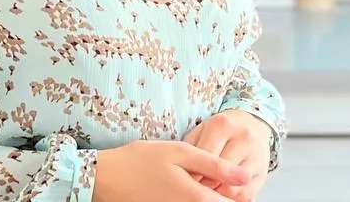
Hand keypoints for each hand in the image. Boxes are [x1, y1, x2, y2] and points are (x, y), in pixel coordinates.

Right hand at [92, 139, 250, 201]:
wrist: (104, 178)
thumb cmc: (139, 160)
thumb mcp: (179, 152)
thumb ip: (214, 164)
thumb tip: (245, 176)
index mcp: (196, 197)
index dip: (239, 193)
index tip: (238, 182)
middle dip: (224, 195)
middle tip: (219, 178)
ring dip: (208, 197)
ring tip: (196, 179)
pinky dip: (192, 199)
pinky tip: (183, 187)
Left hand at [183, 110, 272, 201]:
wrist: (251, 124)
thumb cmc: (221, 130)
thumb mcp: (202, 130)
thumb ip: (191, 148)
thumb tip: (185, 174)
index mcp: (222, 125)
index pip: (205, 157)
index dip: (193, 173)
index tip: (185, 180)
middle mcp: (243, 138)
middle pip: (220, 173)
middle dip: (205, 185)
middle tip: (195, 188)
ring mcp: (256, 155)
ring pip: (234, 187)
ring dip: (218, 194)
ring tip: (208, 192)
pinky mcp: (263, 172)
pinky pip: (246, 195)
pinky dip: (232, 199)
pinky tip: (222, 194)